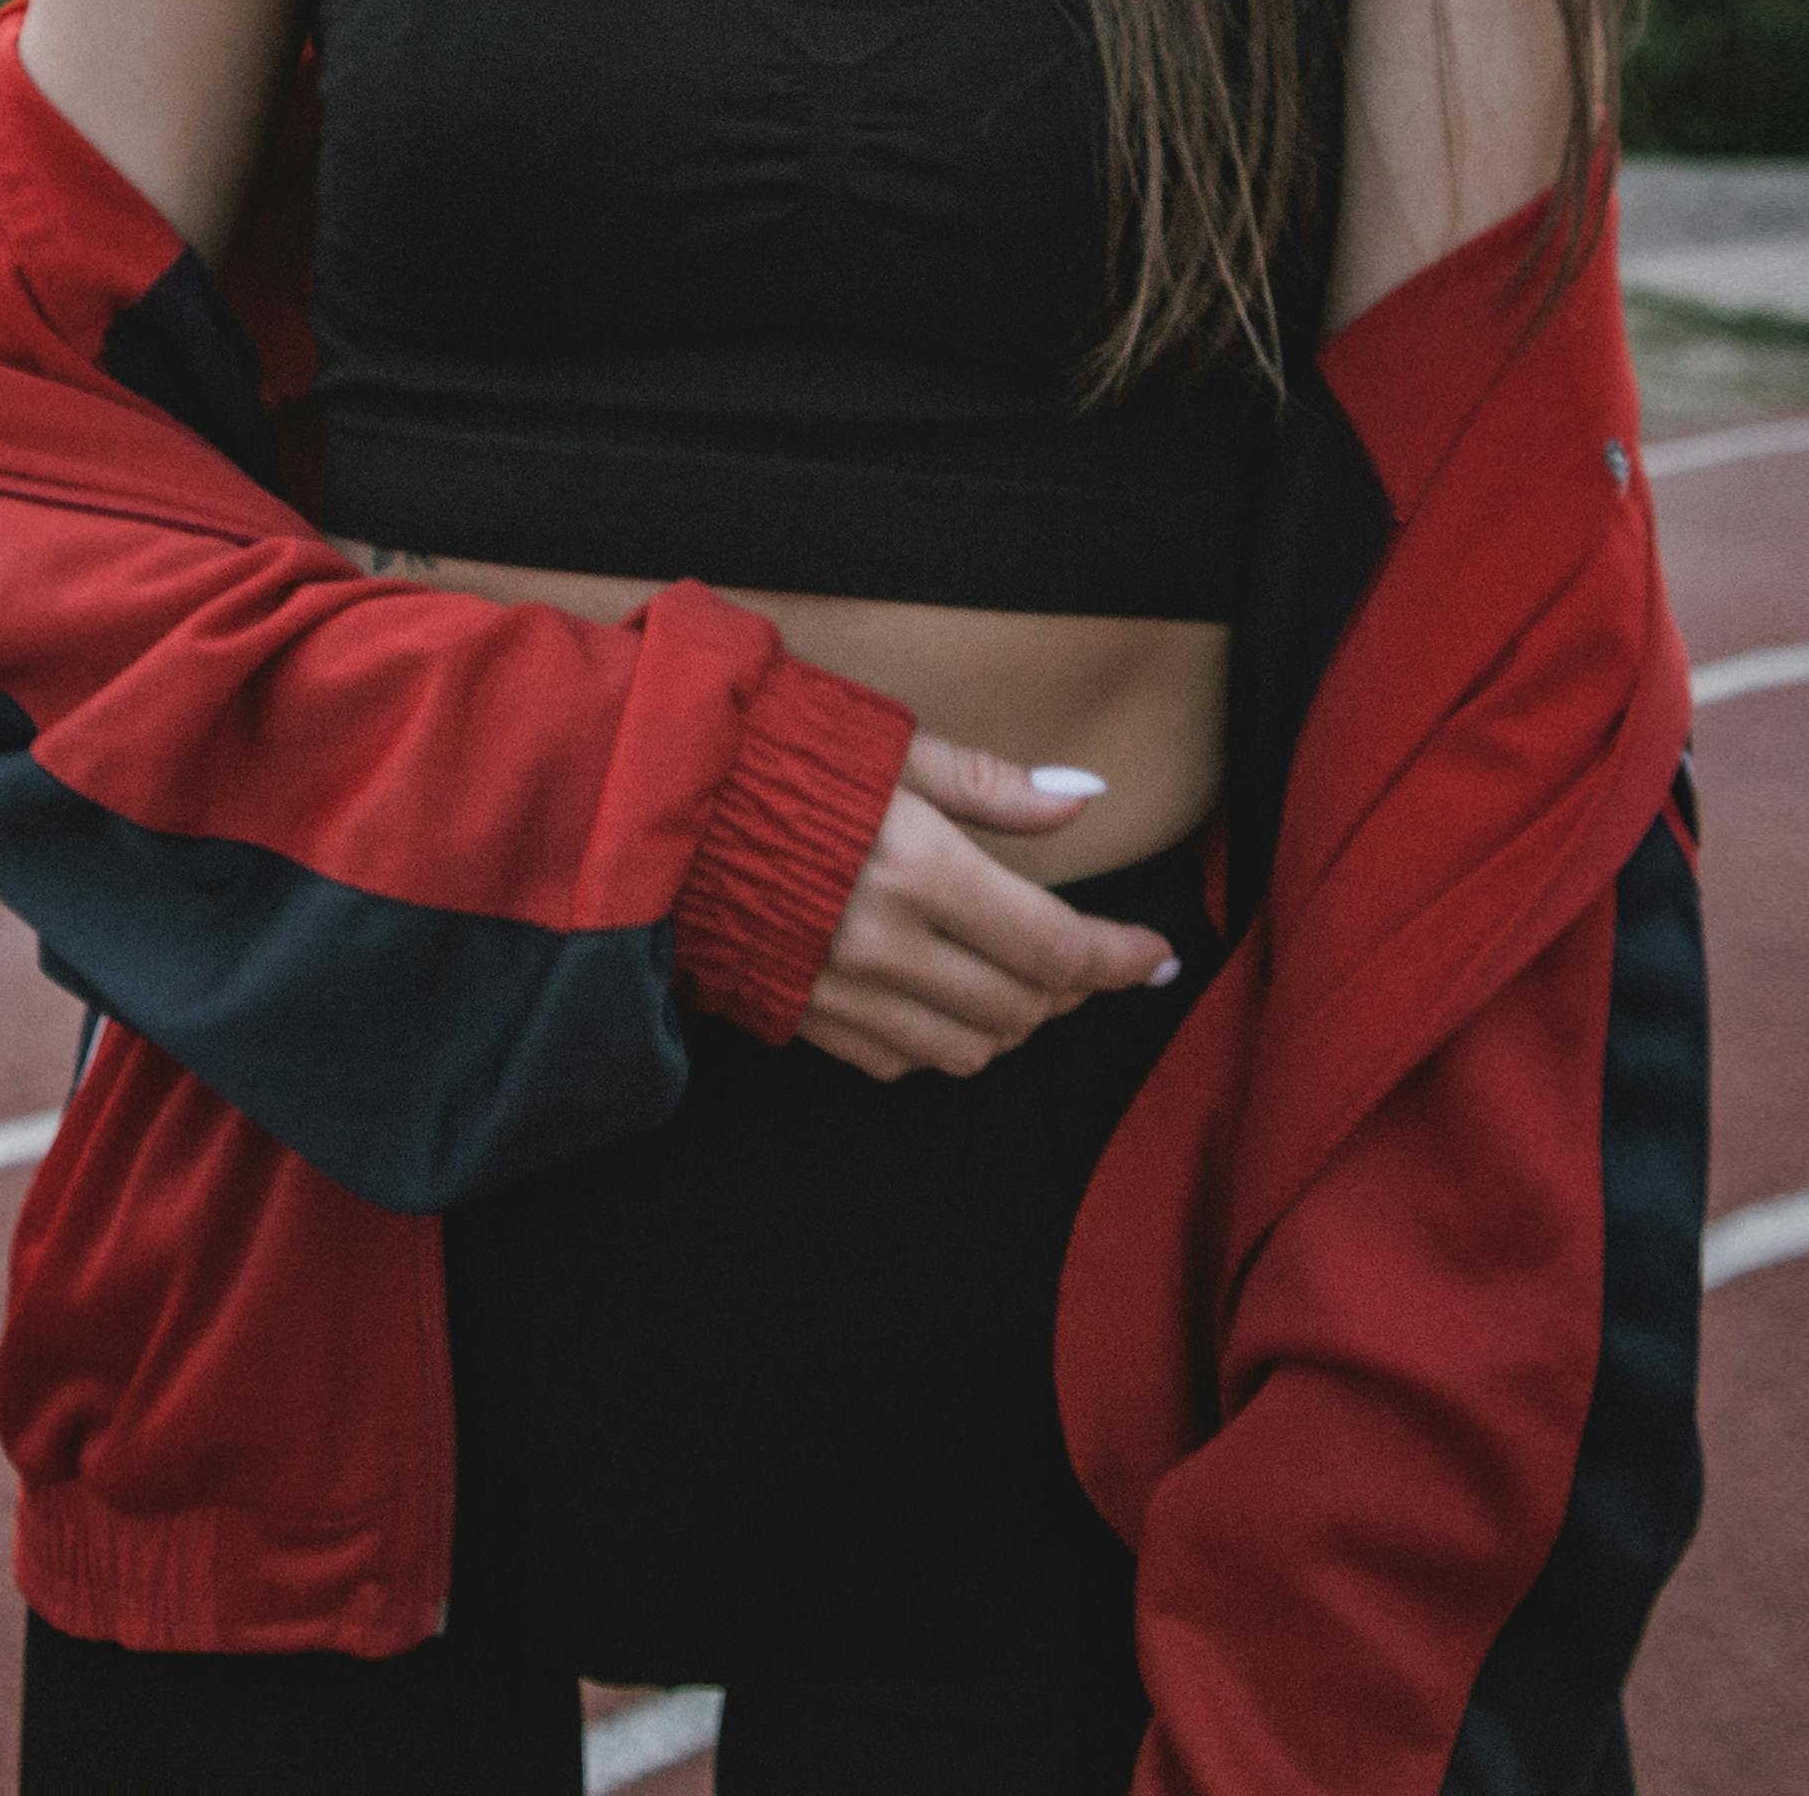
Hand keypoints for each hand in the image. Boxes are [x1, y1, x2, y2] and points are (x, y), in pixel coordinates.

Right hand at [792, 731, 1183, 1080]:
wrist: (652, 800)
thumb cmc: (776, 755)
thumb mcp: (893, 747)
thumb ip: (993, 786)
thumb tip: (1083, 801)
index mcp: (919, 869)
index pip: (1055, 947)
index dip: (1120, 959)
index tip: (1156, 956)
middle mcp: (886, 946)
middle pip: (1023, 1007)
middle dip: (1072, 987)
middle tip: (1086, 954)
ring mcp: (840, 993)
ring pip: (970, 1049)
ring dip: (1013, 1020)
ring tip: (1022, 977)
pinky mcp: (802, 1017)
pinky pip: (901, 1062)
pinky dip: (942, 1040)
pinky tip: (944, 996)